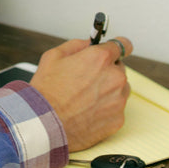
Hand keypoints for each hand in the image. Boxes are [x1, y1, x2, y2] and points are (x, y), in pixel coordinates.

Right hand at [30, 37, 131, 152]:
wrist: (45, 123)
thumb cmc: (48, 92)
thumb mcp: (53, 56)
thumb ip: (76, 45)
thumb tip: (87, 44)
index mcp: (100, 59)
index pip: (123, 45)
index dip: (118, 46)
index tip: (118, 49)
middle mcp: (114, 78)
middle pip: (119, 69)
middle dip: (106, 71)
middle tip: (87, 80)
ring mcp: (118, 100)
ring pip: (120, 90)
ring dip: (109, 90)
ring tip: (86, 97)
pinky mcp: (118, 119)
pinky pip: (117, 109)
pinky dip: (106, 109)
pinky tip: (88, 110)